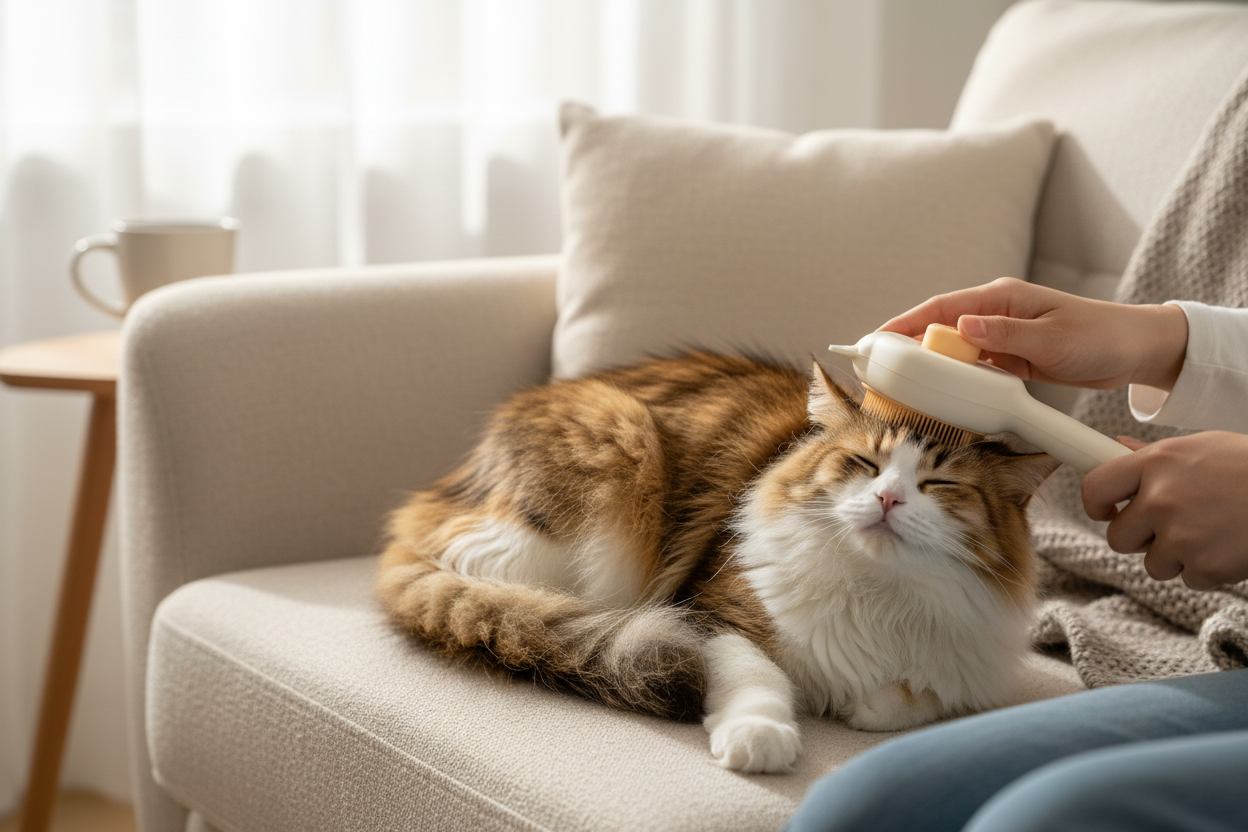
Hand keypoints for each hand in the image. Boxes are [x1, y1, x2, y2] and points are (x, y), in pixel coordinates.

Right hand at [879, 277, 1188, 391]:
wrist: (1134, 350)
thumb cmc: (1099, 337)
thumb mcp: (1051, 338)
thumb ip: (1005, 333)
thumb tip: (963, 327)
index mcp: (1001, 298)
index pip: (940, 307)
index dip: (904, 323)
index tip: (876, 340)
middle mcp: (995, 313)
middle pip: (938, 328)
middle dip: (906, 345)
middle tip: (878, 369)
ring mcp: (1000, 335)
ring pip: (951, 349)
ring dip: (928, 364)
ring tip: (899, 383)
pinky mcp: (1008, 355)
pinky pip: (970, 365)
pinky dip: (953, 377)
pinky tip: (939, 391)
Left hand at [1082, 433, 1247, 589]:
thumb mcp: (1202, 448)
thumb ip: (1154, 455)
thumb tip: (1118, 448)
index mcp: (1156, 463)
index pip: (1094, 487)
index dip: (1096, 505)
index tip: (1107, 512)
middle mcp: (1160, 498)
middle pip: (1118, 537)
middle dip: (1140, 539)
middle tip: (1171, 528)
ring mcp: (1181, 535)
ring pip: (1153, 564)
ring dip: (1177, 557)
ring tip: (1212, 533)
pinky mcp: (1205, 566)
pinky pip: (1188, 579)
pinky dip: (1208, 570)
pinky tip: (1230, 547)